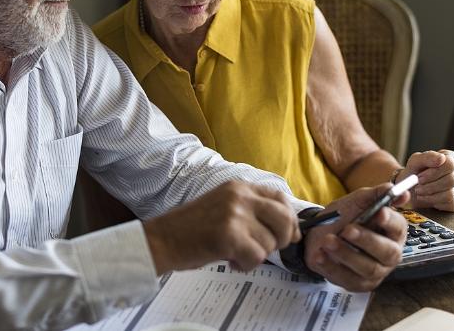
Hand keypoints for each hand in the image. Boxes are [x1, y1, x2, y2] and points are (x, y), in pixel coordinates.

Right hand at [143, 181, 300, 274]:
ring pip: (270, 243)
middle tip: (263, 249)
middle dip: (281, 239)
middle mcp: (239, 196)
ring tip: (234, 254)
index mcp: (239, 186)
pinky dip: (245, 266)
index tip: (289, 235)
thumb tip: (291, 230)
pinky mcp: (229, 235)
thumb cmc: (192, 229)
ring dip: (256, 255)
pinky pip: (256, 257)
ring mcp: (234, 214)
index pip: (280, 197)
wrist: (162, 239)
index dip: (290, 218)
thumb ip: (253, 211)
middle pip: (284, 218)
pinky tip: (230, 262)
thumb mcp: (224, 207)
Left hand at [304, 184, 408, 291]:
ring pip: (367, 268)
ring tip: (327, 240)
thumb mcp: (356, 202)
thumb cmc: (344, 217)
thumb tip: (396, 189)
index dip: (390, 220)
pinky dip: (331, 267)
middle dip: (367, 240)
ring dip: (346, 253)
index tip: (378, 213)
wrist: (318, 233)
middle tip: (347, 230)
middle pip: (387, 252)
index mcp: (393, 232)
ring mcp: (375, 272)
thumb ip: (375, 194)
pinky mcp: (358, 284)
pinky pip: (347, 279)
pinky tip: (319, 255)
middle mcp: (389, 254)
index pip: (399, 227)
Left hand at [402, 150, 453, 210]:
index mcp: (451, 157)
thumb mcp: (415, 162)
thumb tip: (441, 158)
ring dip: (431, 196)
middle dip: (430, 186)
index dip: (433, 173)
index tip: (419, 178)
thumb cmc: (415, 172)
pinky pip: (452, 205)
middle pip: (451, 180)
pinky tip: (429, 199)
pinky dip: (436, 203)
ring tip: (421, 193)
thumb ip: (427, 157)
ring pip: (451, 194)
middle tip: (417, 188)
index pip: (449, 164)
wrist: (411, 187)